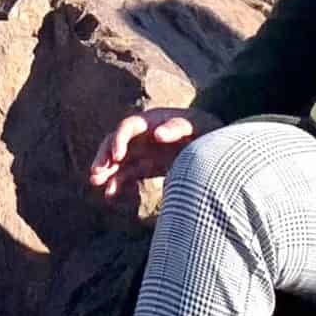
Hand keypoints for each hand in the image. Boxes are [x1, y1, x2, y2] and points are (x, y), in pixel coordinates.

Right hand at [87, 107, 222, 204]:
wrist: (219, 147)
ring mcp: (145, 151)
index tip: (116, 157)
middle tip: (95, 174)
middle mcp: (144, 135)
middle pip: (116, 142)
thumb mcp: (198, 126)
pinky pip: (128, 174)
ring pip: (118, 160)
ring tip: (97, 183)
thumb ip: (178, 127)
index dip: (119, 140)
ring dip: (106, 170)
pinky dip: (118, 183)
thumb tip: (157, 133)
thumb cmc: (207, 129)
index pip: (128, 127)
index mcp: (153, 121)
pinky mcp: (149, 166)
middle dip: (104, 156)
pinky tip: (110, 194)